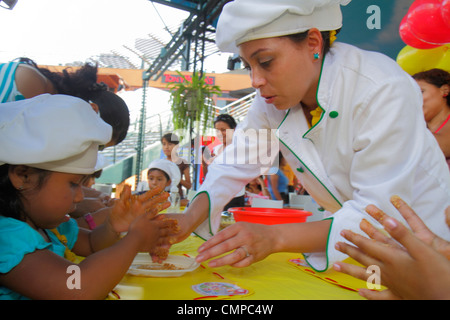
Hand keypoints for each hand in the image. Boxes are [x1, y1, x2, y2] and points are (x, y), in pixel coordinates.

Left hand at [107, 185, 169, 233]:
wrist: (113, 224)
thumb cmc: (114, 213)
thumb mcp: (119, 203)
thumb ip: (124, 195)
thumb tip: (128, 185)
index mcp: (136, 202)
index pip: (146, 195)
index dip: (153, 192)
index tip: (160, 187)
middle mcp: (141, 207)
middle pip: (152, 202)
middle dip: (160, 198)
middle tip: (167, 194)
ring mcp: (142, 215)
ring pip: (154, 210)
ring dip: (161, 207)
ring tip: (169, 203)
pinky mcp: (142, 222)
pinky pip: (151, 219)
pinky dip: (157, 218)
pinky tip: (163, 216)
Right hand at [127, 213, 178, 253]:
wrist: (134, 240)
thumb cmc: (137, 227)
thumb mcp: (144, 217)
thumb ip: (151, 213)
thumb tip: (158, 207)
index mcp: (155, 225)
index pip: (165, 223)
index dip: (170, 222)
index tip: (176, 222)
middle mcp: (157, 233)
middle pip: (166, 231)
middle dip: (172, 230)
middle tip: (178, 229)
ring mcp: (155, 241)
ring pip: (164, 240)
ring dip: (169, 240)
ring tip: (175, 240)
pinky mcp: (151, 248)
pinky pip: (158, 250)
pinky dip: (162, 251)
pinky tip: (166, 253)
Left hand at [196, 222, 275, 267]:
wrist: (273, 236)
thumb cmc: (253, 230)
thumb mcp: (240, 226)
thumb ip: (227, 233)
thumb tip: (211, 243)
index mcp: (239, 227)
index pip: (221, 236)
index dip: (209, 243)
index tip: (200, 249)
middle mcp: (245, 236)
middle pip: (225, 246)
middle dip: (210, 253)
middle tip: (199, 258)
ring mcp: (251, 247)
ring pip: (234, 256)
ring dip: (221, 261)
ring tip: (210, 264)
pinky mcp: (256, 257)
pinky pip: (243, 263)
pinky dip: (234, 265)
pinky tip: (227, 265)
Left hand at [333, 196, 449, 299]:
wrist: (447, 298)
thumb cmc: (439, 274)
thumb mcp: (423, 249)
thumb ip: (404, 235)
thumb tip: (387, 221)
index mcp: (392, 259)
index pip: (368, 245)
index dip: (355, 237)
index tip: (342, 232)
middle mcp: (388, 272)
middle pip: (363, 259)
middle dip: (349, 251)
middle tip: (336, 245)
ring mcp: (392, 284)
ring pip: (365, 275)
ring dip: (350, 270)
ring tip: (336, 267)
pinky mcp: (398, 294)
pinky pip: (378, 295)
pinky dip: (368, 294)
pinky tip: (360, 292)